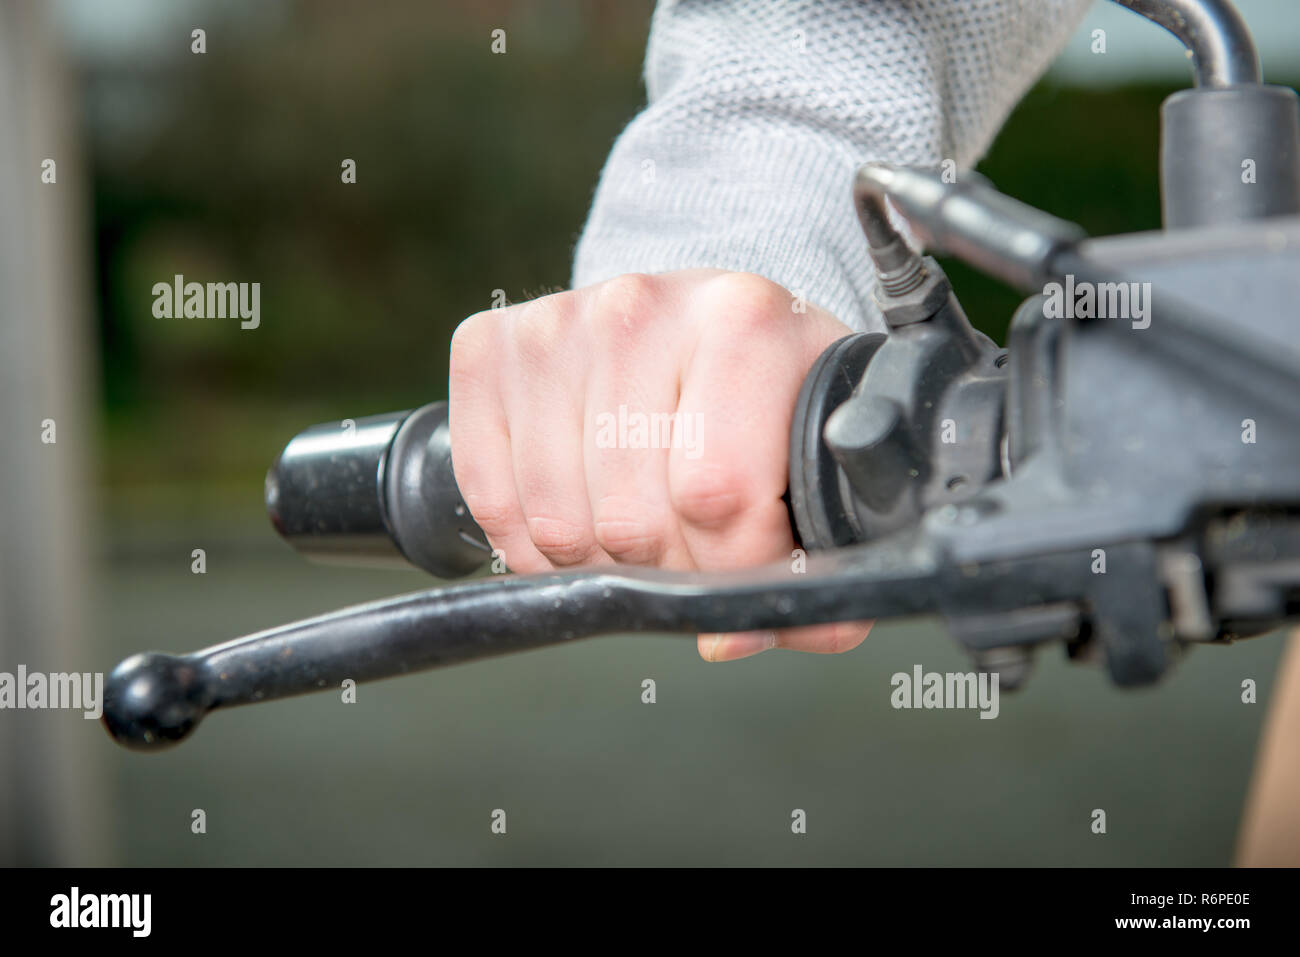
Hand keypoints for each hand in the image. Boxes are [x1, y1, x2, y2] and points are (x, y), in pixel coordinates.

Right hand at [448, 269, 872, 660]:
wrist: (700, 324)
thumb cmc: (767, 395)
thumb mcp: (819, 460)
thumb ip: (812, 566)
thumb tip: (730, 638)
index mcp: (743, 320)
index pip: (716, 493)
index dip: (733, 567)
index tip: (752, 566)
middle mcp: (639, 306)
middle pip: (630, 519)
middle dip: (666, 569)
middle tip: (693, 546)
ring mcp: (554, 323)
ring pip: (556, 523)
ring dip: (597, 562)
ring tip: (639, 530)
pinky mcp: (487, 347)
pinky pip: (491, 498)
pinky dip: (528, 542)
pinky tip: (577, 515)